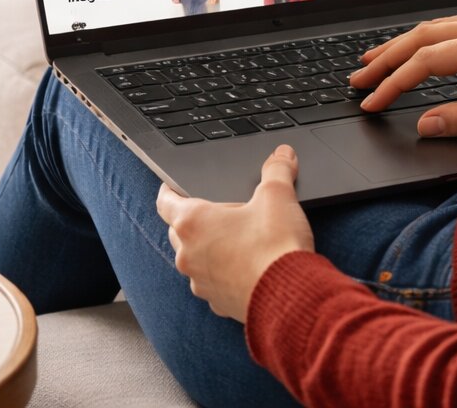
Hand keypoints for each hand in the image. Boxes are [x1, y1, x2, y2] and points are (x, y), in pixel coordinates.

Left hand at [156, 145, 314, 320]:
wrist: (291, 296)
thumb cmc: (276, 245)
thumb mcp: (278, 196)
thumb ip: (277, 170)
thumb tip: (282, 154)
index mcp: (194, 222)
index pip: (165, 202)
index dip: (168, 190)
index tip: (170, 186)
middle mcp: (189, 254)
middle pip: (178, 231)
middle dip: (193, 219)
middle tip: (218, 209)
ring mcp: (201, 282)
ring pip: (194, 259)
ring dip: (208, 248)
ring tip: (236, 238)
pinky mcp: (218, 302)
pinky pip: (212, 282)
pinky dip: (223, 272)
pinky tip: (246, 266)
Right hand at [350, 15, 456, 137]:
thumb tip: (424, 124)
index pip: (427, 62)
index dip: (394, 84)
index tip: (370, 104)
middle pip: (424, 36)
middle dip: (386, 59)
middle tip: (356, 81)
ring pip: (438, 29)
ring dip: (403, 46)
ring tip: (374, 62)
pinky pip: (455, 30)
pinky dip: (428, 42)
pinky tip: (419, 51)